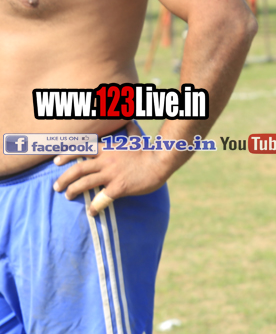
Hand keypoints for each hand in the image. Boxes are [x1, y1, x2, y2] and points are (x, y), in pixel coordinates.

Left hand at [51, 122, 169, 216]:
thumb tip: (130, 121)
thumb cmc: (149, 151)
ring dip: (73, 191)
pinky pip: (101, 199)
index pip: (81, 150)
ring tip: (68, 197)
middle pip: (78, 169)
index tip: (55, 161)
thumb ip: (130, 131)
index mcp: (108, 149)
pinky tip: (91, 212)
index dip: (66, 155)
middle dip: (64, 178)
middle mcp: (106, 161)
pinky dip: (94, 206)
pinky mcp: (118, 187)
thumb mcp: (136, 139)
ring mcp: (111, 174)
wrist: (161, 162)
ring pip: (84, 183)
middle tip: (56, 187)